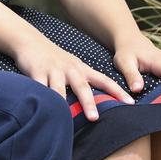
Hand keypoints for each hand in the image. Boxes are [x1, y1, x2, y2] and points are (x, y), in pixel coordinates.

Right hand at [13, 35, 131, 120]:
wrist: (30, 41)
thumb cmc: (54, 59)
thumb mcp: (72, 67)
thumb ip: (83, 82)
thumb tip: (97, 105)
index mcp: (81, 69)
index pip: (103, 80)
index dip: (117, 91)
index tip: (131, 103)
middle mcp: (70, 70)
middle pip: (82, 87)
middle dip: (88, 103)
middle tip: (94, 118)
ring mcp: (53, 71)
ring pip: (59, 89)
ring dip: (62, 102)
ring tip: (64, 116)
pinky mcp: (36, 72)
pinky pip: (39, 87)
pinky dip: (41, 97)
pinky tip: (41, 107)